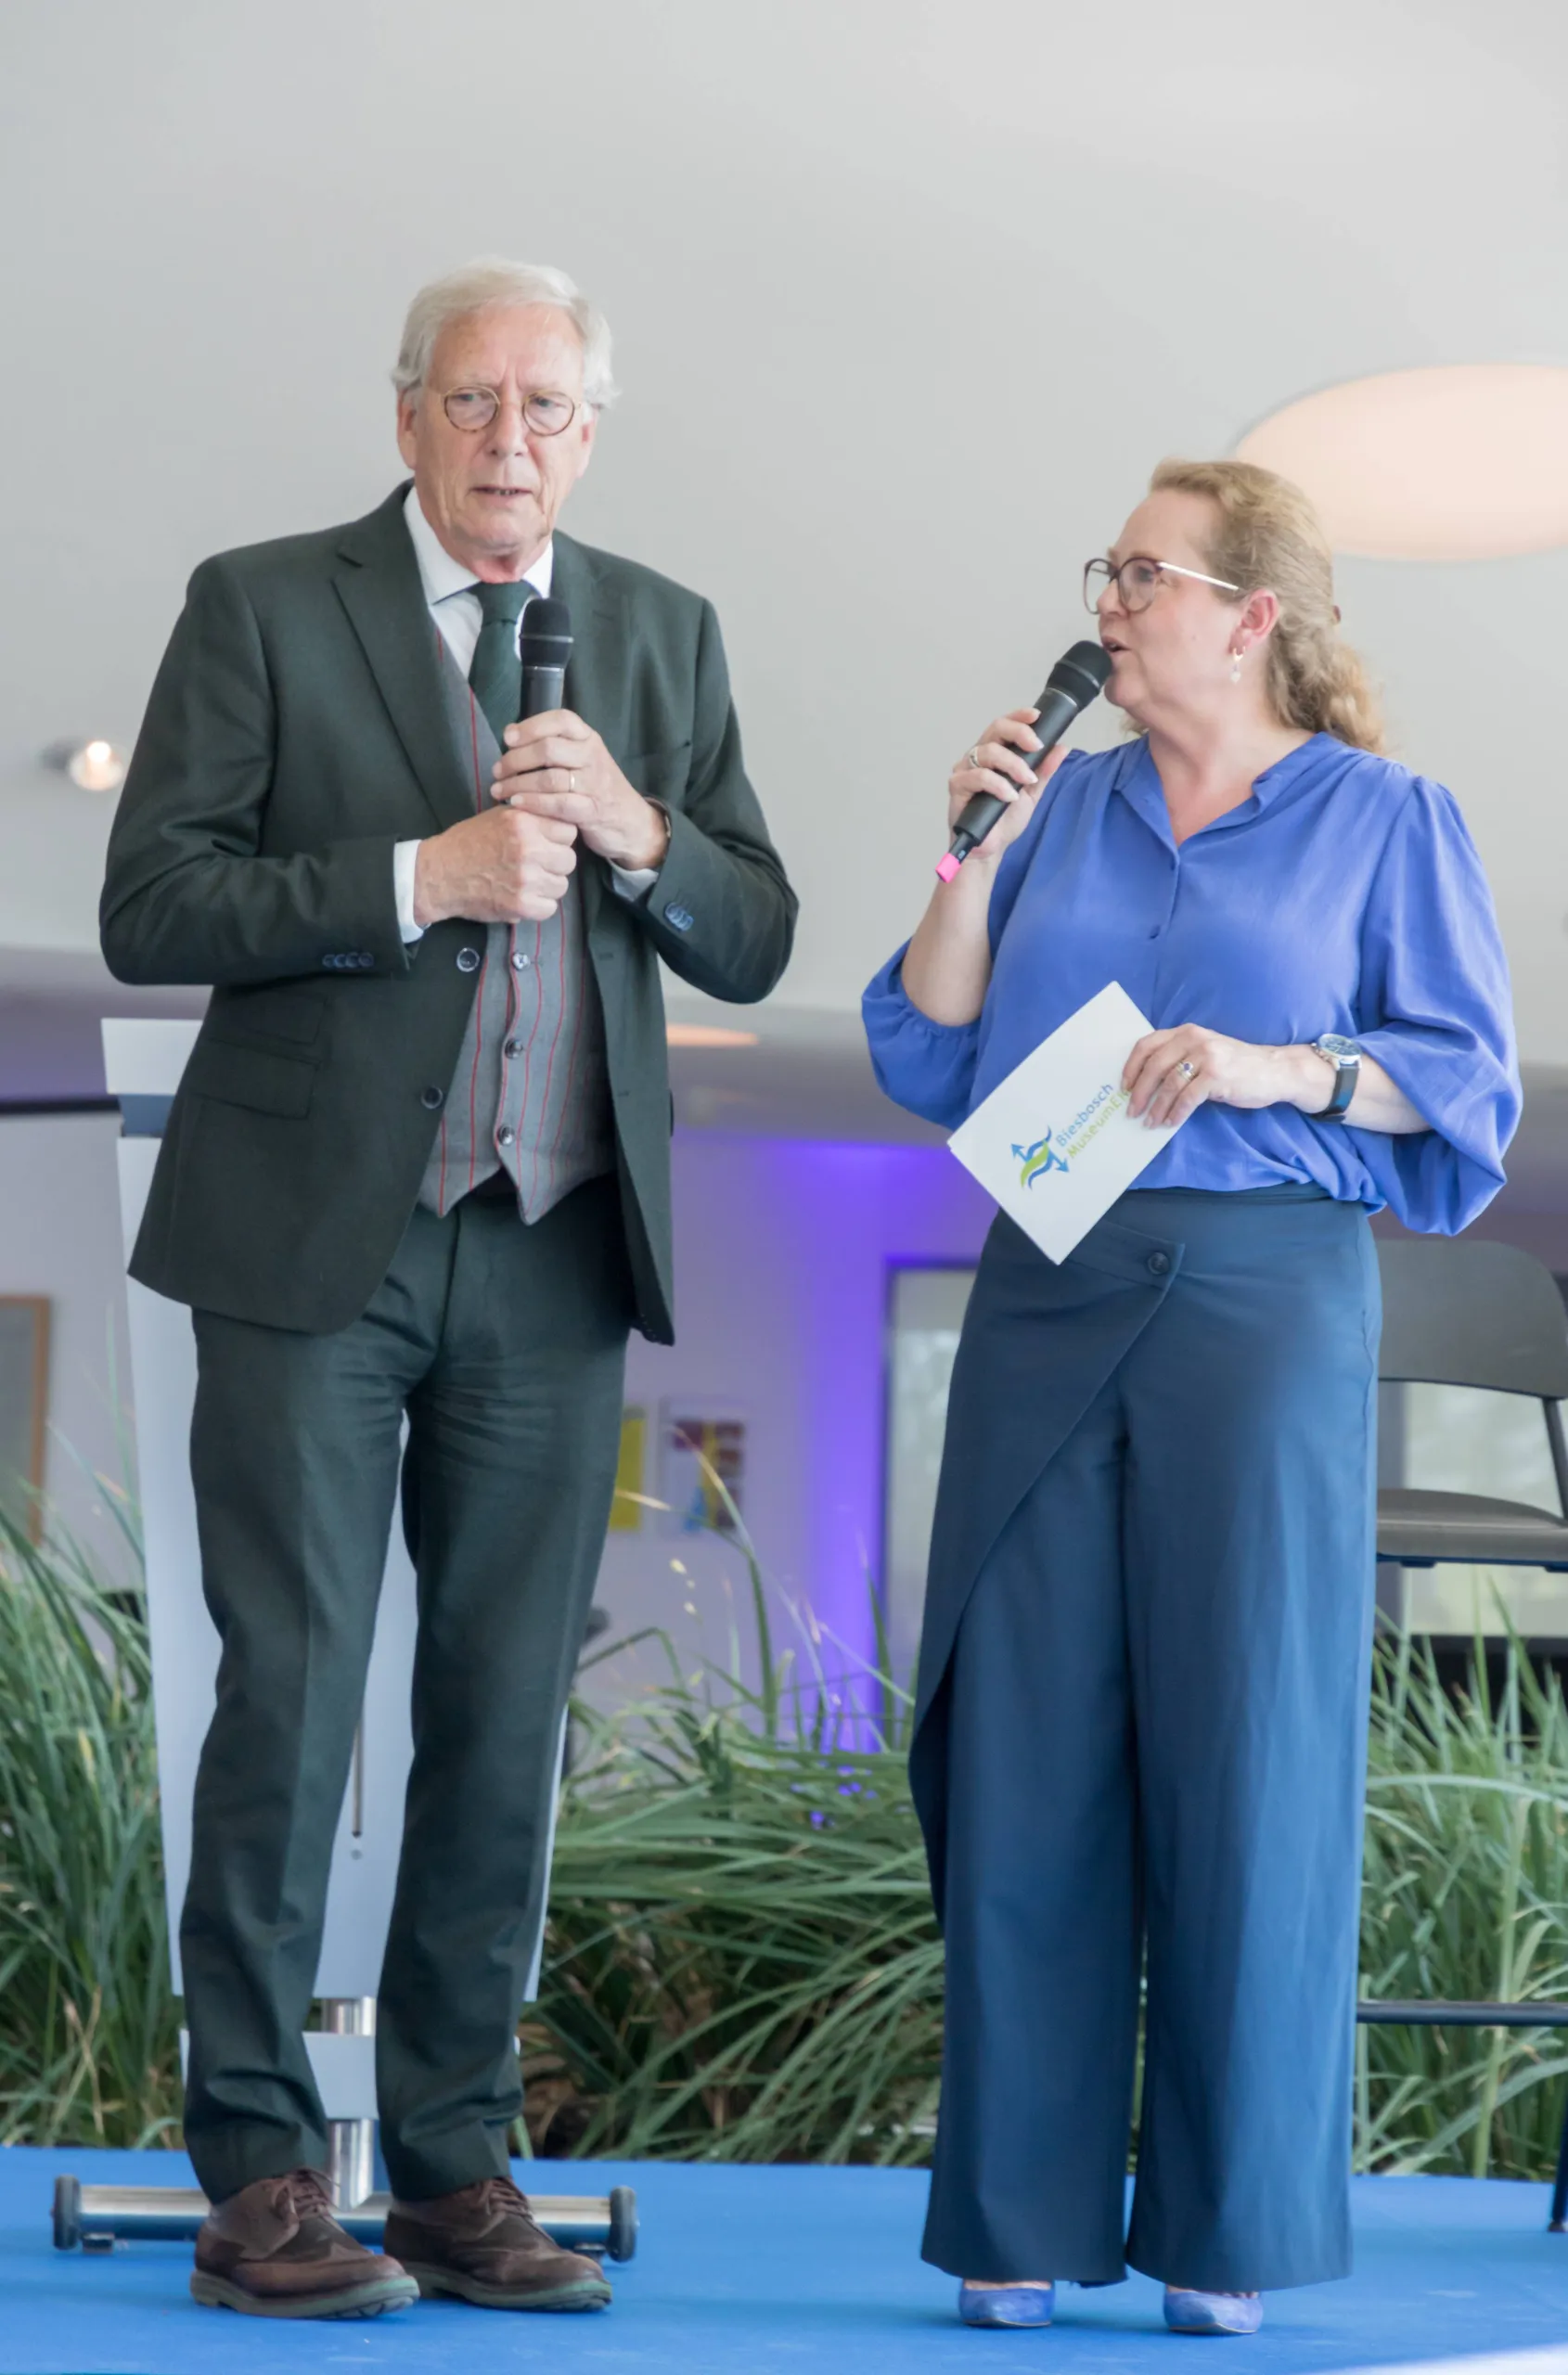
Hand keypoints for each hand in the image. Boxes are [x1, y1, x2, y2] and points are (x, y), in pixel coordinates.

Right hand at [413, 804, 577, 926]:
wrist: (439, 874)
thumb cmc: (468, 842)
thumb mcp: (499, 816)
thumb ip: (531, 817)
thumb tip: (561, 822)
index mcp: (524, 822)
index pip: (568, 831)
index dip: (558, 839)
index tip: (546, 844)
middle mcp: (529, 848)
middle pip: (569, 859)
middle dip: (555, 863)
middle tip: (537, 866)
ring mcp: (526, 878)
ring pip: (561, 885)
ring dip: (548, 886)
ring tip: (528, 882)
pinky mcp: (521, 904)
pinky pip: (550, 908)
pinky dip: (539, 906)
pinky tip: (523, 898)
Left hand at [492, 709, 669, 871]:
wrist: (630, 821)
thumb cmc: (596, 787)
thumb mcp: (581, 758)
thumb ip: (551, 744)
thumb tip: (510, 733)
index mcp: (588, 738)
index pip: (560, 720)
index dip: (531, 726)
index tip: (508, 738)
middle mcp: (592, 756)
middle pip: (549, 749)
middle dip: (516, 760)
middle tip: (497, 771)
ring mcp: (594, 784)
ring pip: (550, 778)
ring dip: (518, 784)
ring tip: (499, 790)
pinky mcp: (592, 810)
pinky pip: (559, 804)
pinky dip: (534, 804)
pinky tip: (517, 805)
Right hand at [947, 709, 1064, 870]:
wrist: (991, 847)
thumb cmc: (1004, 818)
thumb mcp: (1032, 792)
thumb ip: (1044, 770)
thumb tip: (1062, 747)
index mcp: (996, 753)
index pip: (1005, 725)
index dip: (1019, 716)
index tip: (1037, 716)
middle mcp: (978, 756)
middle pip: (995, 729)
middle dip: (1019, 734)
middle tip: (1037, 747)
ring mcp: (966, 769)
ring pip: (989, 752)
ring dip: (1013, 765)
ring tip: (1026, 782)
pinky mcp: (957, 786)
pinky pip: (979, 776)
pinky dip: (998, 784)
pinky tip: (1009, 796)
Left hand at [1123, 1026, 1325, 1128]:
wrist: (1274, 1070)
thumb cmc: (1235, 1065)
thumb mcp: (1205, 1051)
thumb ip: (1179, 1057)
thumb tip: (1146, 1084)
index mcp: (1187, 1032)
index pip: (1147, 1045)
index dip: (1131, 1067)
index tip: (1124, 1086)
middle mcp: (1194, 1039)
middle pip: (1154, 1066)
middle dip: (1139, 1092)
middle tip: (1131, 1110)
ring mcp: (1207, 1057)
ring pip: (1169, 1085)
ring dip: (1156, 1108)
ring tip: (1150, 1122)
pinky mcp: (1217, 1076)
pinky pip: (1187, 1098)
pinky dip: (1176, 1113)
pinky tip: (1171, 1122)